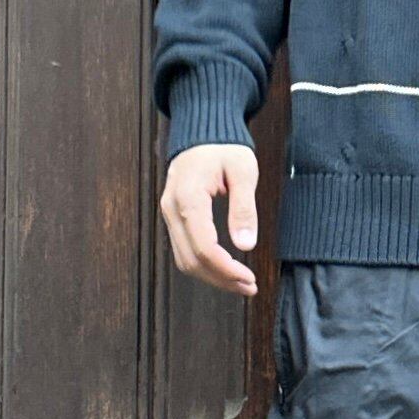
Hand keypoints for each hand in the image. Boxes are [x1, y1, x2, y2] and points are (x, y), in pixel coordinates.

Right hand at [160, 141, 261, 293]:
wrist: (203, 132)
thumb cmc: (224, 147)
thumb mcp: (243, 171)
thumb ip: (244, 208)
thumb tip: (246, 244)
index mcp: (189, 197)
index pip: (204, 247)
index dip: (227, 269)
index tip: (249, 278)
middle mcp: (172, 209)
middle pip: (192, 260)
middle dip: (221, 279)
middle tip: (250, 287)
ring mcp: (169, 214)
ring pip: (184, 260)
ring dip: (212, 277)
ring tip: (241, 284)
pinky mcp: (174, 217)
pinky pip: (184, 250)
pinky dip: (204, 266)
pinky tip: (225, 270)